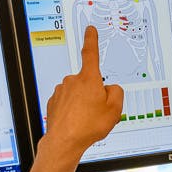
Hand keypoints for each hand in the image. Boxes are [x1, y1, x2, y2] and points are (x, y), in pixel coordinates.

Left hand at [43, 26, 123, 155]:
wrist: (65, 141)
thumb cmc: (88, 125)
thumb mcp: (115, 109)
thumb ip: (117, 92)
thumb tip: (111, 88)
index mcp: (88, 79)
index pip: (90, 53)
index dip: (91, 40)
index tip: (90, 30)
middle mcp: (72, 81)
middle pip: (89, 82)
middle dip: (95, 93)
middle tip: (99, 111)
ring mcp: (62, 91)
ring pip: (79, 94)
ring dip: (84, 103)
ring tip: (87, 119)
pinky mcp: (54, 101)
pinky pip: (69, 103)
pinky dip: (74, 110)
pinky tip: (77, 122)